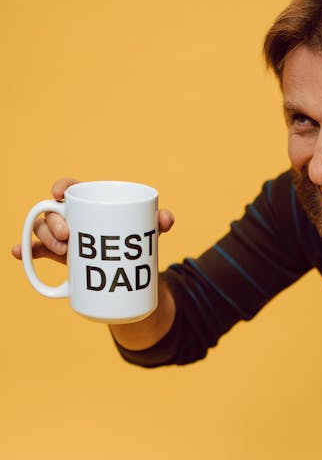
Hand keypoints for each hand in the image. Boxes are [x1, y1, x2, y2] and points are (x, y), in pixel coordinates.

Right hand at [11, 177, 174, 263]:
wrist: (129, 272)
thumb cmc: (135, 241)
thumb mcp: (147, 230)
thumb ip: (158, 222)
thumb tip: (167, 219)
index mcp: (90, 203)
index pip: (71, 187)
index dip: (62, 186)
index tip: (62, 194)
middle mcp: (72, 217)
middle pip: (53, 211)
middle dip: (54, 221)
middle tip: (68, 237)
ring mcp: (64, 236)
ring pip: (44, 230)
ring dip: (44, 238)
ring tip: (61, 250)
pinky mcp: (59, 255)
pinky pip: (38, 250)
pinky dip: (26, 251)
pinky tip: (17, 254)